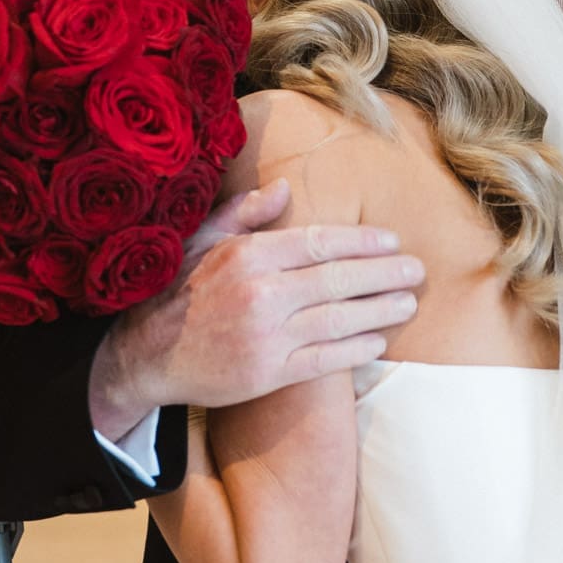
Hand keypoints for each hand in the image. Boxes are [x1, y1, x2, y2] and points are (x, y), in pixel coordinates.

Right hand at [88, 178, 423, 441]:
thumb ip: (244, 214)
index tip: (391, 242)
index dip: (362, 242)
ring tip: (408, 304)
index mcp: (248, 255)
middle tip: (416, 271)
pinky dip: (355, 348)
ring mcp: (266, 335)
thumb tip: (283, 189)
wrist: (146, 355)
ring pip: (338, 319)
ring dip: (380, 310)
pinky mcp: (268, 373)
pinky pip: (324, 359)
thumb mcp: (201, 241)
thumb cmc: (178, 292)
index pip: (319, 242)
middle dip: (383, 274)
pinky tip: (378, 340)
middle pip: (338, 279)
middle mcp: (261, 293)